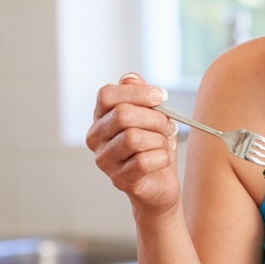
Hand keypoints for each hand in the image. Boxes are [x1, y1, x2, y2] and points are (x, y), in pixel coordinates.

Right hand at [86, 72, 180, 214]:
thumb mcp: (150, 115)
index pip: (107, 94)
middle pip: (123, 115)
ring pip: (134, 138)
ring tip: (165, 144)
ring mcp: (105, 161)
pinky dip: (162, 158)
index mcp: (100, 117)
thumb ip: (140, 94)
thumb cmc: (154, 147)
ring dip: (159, 140)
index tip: (162, 97)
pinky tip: (163, 159)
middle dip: (154, 118)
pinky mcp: (119, 180)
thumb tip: (130, 78)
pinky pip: (143, 161)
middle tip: (169, 126)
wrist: (161, 185)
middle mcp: (96, 138)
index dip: (137, 93)